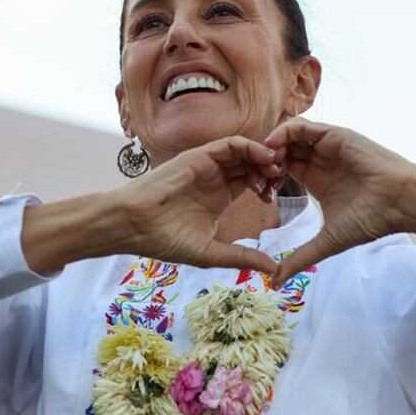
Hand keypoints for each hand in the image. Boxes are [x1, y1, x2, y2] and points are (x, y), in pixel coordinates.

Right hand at [116, 135, 281, 273]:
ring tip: (276, 168)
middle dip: (270, 170)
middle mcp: (215, 179)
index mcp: (218, 198)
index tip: (277, 197)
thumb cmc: (164, 241)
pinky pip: (230, 144)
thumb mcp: (211, 252)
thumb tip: (273, 270)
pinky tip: (263, 157)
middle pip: (251, 165)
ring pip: (244, 152)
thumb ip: (242, 257)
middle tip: (282, 179)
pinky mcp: (199, 156)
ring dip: (263, 156)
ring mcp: (207, 166)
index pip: (250, 183)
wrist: (134, 226)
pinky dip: (250, 147)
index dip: (267, 186)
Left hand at [264, 118, 415, 283]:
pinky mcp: (333, 135)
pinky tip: (274, 149)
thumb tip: (277, 282)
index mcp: (316, 179)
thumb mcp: (326, 241)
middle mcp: (319, 160)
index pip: (282, 170)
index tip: (261, 195)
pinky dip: (283, 133)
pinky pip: (301, 127)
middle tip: (258, 178)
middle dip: (264, 162)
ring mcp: (325, 146)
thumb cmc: (369, 220)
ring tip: (265, 164)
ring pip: (288, 137)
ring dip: (271, 147)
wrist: (399, 202)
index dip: (266, 178)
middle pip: (281, 151)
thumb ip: (300, 257)